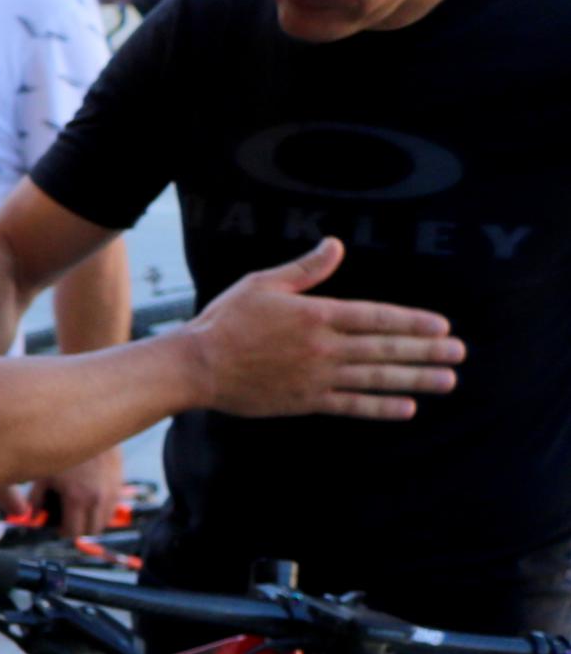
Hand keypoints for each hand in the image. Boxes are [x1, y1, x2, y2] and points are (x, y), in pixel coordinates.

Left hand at [32, 446, 125, 538]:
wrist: (87, 426)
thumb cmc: (59, 448)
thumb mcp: (42, 474)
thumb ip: (34, 499)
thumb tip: (29, 516)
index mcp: (78, 498)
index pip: (75, 532)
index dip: (62, 532)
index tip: (55, 525)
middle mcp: (99, 497)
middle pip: (92, 531)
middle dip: (78, 528)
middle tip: (65, 518)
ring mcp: (112, 490)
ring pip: (106, 520)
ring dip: (92, 519)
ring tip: (76, 507)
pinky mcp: (119, 482)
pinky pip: (113, 505)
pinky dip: (102, 507)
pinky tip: (88, 496)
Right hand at [182, 238, 462, 419]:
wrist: (195, 367)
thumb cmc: (225, 322)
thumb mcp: (263, 284)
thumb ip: (305, 270)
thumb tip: (336, 246)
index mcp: (316, 315)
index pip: (376, 317)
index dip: (412, 322)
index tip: (441, 327)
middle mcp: (323, 347)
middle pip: (385, 348)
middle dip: (426, 351)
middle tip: (459, 354)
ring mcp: (316, 377)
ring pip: (376, 377)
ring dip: (415, 379)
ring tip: (447, 381)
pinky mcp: (304, 400)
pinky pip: (350, 405)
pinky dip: (380, 407)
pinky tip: (406, 407)